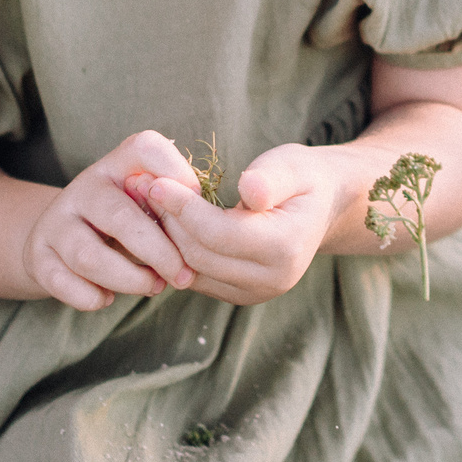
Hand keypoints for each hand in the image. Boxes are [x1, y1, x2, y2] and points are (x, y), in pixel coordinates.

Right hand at [22, 130, 202, 308]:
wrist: (62, 235)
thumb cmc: (128, 218)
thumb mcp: (150, 201)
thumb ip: (175, 207)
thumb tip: (210, 230)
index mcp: (120, 162)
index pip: (148, 149)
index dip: (178, 176)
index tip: (197, 210)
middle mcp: (85, 184)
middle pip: (121, 217)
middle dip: (160, 254)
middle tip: (183, 276)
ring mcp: (56, 219)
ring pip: (90, 257)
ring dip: (129, 280)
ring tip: (153, 287)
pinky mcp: (38, 254)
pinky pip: (64, 283)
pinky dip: (92, 297)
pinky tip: (108, 298)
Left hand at [141, 142, 344, 305]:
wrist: (320, 207)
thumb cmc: (302, 178)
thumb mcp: (292, 165)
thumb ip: (271, 179)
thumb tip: (249, 190)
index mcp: (285, 247)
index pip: (219, 233)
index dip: (183, 207)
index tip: (156, 181)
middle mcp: (271, 279)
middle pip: (200, 255)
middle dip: (168, 220)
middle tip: (141, 187)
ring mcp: (255, 294)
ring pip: (192, 270)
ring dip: (166, 237)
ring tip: (147, 202)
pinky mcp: (239, 295)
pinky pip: (196, 276)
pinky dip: (176, 251)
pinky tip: (164, 222)